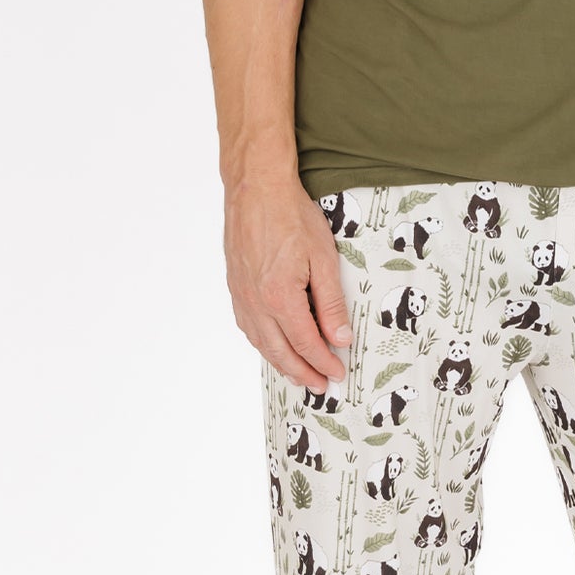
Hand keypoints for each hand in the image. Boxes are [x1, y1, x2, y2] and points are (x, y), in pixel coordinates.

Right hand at [224, 175, 354, 391]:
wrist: (256, 188)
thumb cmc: (291, 216)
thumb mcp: (323, 258)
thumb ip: (331, 302)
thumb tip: (340, 338)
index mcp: (280, 298)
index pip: (306, 343)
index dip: (324, 361)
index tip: (338, 372)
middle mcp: (256, 303)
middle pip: (281, 351)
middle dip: (303, 372)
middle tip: (321, 385)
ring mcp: (241, 296)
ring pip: (261, 343)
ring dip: (281, 363)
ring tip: (299, 374)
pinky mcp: (235, 286)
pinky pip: (248, 327)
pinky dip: (263, 344)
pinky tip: (272, 345)